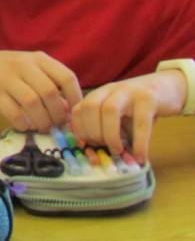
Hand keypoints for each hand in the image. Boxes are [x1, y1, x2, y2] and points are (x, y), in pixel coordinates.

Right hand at [0, 48, 82, 131]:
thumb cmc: (10, 71)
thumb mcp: (32, 70)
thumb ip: (51, 85)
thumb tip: (69, 112)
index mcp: (38, 59)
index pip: (66, 77)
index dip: (75, 98)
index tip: (74, 113)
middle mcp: (22, 65)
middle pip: (49, 92)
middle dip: (57, 114)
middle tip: (56, 124)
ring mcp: (6, 78)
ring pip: (32, 103)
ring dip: (41, 121)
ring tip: (42, 127)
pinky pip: (13, 113)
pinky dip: (23, 123)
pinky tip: (25, 125)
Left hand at [70, 71, 187, 163]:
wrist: (167, 87)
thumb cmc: (139, 107)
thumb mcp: (119, 115)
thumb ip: (108, 129)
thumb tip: (97, 155)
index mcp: (99, 94)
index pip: (78, 109)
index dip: (79, 129)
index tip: (86, 145)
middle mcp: (110, 90)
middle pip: (90, 107)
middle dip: (92, 131)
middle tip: (102, 147)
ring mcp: (129, 92)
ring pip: (110, 110)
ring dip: (110, 135)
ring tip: (117, 151)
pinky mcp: (149, 98)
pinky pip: (141, 122)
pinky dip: (139, 143)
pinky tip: (141, 157)